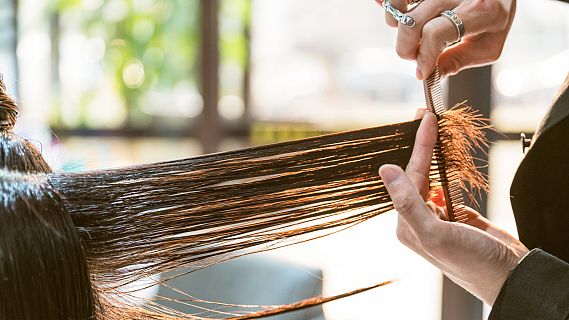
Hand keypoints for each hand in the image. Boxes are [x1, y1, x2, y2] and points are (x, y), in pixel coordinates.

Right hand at [376, 0, 515, 78]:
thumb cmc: (494, 16)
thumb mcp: (489, 44)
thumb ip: (460, 60)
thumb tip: (430, 75)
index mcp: (479, 11)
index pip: (435, 34)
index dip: (423, 57)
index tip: (422, 72)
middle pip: (413, 22)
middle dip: (406, 47)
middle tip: (414, 56)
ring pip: (398, 6)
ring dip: (395, 26)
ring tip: (409, 33)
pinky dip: (389, 5)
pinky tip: (398, 13)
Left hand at [378, 111, 528, 304]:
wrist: (508, 277)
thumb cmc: (471, 260)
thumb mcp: (435, 233)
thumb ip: (408, 203)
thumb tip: (386, 171)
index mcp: (407, 225)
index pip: (409, 177)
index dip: (418, 146)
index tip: (424, 119)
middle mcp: (418, 221)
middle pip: (417, 175)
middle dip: (421, 146)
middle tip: (425, 115)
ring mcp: (438, 218)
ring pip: (431, 179)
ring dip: (432, 156)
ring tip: (433, 131)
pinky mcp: (457, 217)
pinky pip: (447, 188)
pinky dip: (446, 172)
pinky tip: (444, 161)